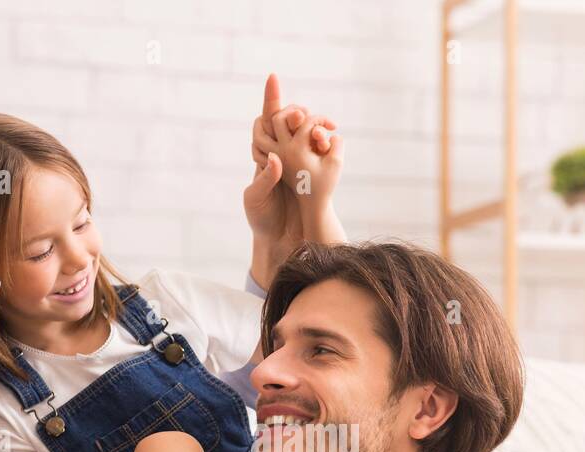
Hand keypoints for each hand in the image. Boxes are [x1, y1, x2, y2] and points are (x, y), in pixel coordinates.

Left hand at [244, 73, 343, 283]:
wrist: (283, 242)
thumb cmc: (262, 220)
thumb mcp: (255, 201)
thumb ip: (263, 181)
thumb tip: (274, 159)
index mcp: (264, 155)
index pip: (266, 122)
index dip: (270, 99)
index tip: (273, 77)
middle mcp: (283, 153)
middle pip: (290, 120)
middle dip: (296, 113)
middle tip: (302, 116)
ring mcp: (301, 161)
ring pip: (308, 132)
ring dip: (314, 127)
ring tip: (320, 133)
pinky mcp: (316, 171)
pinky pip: (322, 150)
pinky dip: (326, 144)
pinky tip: (330, 143)